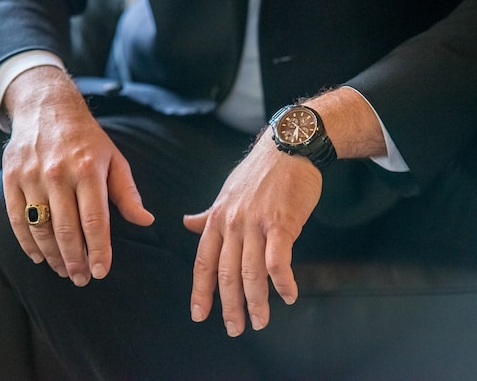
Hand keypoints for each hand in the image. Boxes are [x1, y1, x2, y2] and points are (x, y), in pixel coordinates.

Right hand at [2, 66, 153, 285]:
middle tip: (82, 280)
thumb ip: (128, 193)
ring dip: (52, 256)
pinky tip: (39, 257)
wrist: (48, 108)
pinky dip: (27, 243)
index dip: (99, 250)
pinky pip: (17, 218)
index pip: (95, 221)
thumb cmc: (88, 140)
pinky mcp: (11, 178)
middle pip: (66, 230)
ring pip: (40, 228)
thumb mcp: (115, 160)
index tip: (102, 272)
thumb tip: (146, 221)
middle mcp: (59, 174)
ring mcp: (32, 176)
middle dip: (75, 261)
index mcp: (89, 171)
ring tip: (63, 272)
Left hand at [184, 129, 321, 336]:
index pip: (203, 262)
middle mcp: (232, 225)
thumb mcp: (226, 193)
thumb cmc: (258, 173)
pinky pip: (279, 261)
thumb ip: (208, 214)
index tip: (200, 316)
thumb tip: (187, 223)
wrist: (287, 148)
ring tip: (260, 322)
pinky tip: (288, 296)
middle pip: (226, 274)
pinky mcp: (282, 223)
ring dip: (256, 302)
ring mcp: (256, 224)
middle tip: (234, 329)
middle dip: (229, 306)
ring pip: (251, 273)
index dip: (201, 291)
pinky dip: (282, 283)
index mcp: (218, 219)